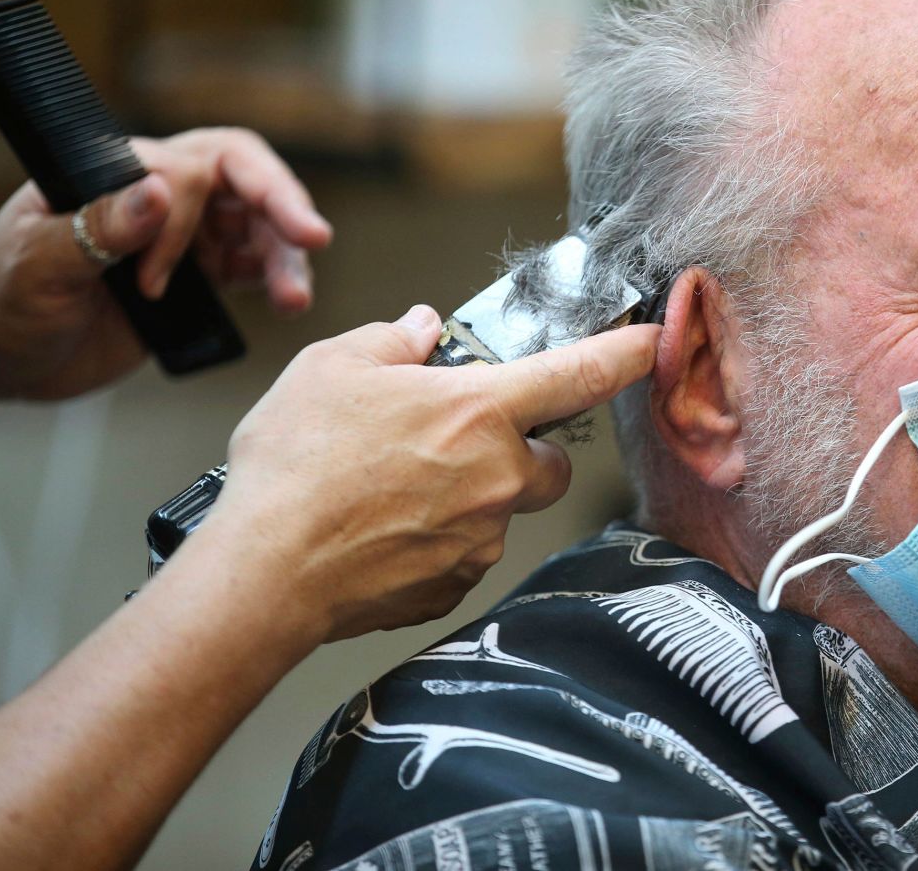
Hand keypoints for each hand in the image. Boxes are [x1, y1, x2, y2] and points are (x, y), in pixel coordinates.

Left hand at [0, 127, 330, 402]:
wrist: (0, 356)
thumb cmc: (1, 296)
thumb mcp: (35, 262)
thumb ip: (99, 227)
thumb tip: (161, 192)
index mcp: (119, 172)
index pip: (189, 168)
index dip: (188, 218)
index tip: (150, 280)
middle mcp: (161, 196)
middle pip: (244, 179)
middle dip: (282, 204)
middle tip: (314, 236)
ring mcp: (184, 236)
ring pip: (258, 226)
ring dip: (285, 256)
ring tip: (295, 298)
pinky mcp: (198, 278)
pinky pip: (253, 267)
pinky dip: (277, 280)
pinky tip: (288, 300)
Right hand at [197, 307, 658, 642]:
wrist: (265, 573)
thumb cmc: (295, 467)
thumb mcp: (332, 368)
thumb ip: (390, 342)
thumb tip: (419, 332)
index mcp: (480, 411)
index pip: (581, 374)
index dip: (626, 354)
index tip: (652, 343)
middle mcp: (498, 477)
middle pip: (548, 462)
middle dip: (519, 450)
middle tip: (457, 440)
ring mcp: (481, 538)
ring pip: (503, 510)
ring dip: (471, 496)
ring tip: (394, 488)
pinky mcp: (455, 585)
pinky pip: (466, 553)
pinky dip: (437, 540)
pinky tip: (383, 530)